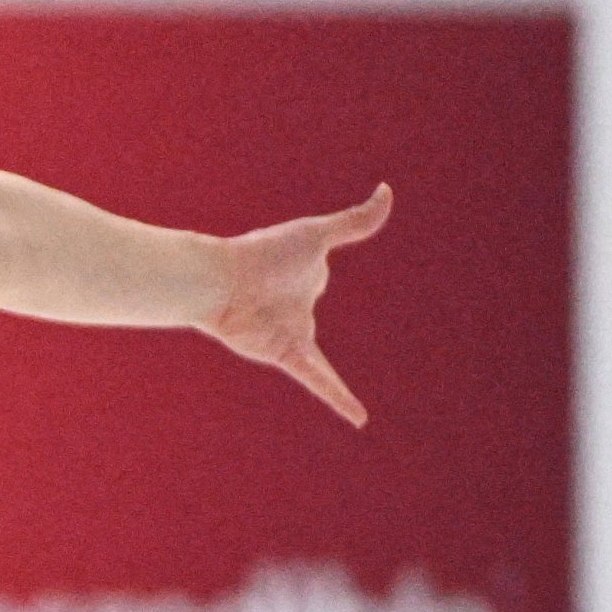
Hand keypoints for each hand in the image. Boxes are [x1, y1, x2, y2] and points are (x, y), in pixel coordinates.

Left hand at [205, 184, 391, 426]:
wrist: (224, 282)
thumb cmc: (265, 254)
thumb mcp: (317, 234)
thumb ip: (355, 221)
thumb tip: (387, 192)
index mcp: (303, 279)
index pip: (318, 276)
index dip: (311, 264)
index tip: (301, 257)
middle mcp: (295, 309)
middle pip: (309, 307)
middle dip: (289, 293)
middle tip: (263, 287)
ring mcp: (290, 334)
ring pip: (315, 357)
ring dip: (316, 369)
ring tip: (305, 374)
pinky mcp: (285, 354)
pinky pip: (318, 379)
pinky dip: (339, 397)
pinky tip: (360, 418)